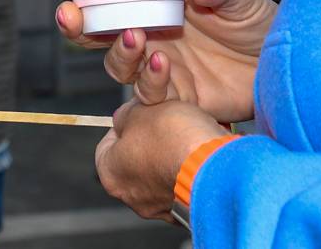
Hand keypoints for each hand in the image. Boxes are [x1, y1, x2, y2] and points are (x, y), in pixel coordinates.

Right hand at [49, 0, 276, 121]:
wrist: (288, 71)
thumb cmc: (262, 27)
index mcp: (158, 0)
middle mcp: (151, 32)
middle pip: (97, 30)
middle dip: (75, 22)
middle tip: (69, 13)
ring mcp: (160, 65)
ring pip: (116, 63)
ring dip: (117, 51)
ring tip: (135, 37)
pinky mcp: (175, 97)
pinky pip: (149, 92)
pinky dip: (150, 79)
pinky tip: (162, 63)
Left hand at [95, 99, 228, 221]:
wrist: (213, 164)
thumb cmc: (174, 138)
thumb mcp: (141, 110)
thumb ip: (125, 115)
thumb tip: (124, 118)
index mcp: (111, 175)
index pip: (107, 145)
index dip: (125, 124)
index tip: (139, 114)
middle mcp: (133, 197)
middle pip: (136, 160)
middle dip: (152, 140)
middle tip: (166, 123)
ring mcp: (161, 207)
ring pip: (163, 173)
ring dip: (174, 155)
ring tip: (188, 136)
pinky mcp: (188, 209)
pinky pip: (186, 183)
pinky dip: (192, 169)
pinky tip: (201, 152)